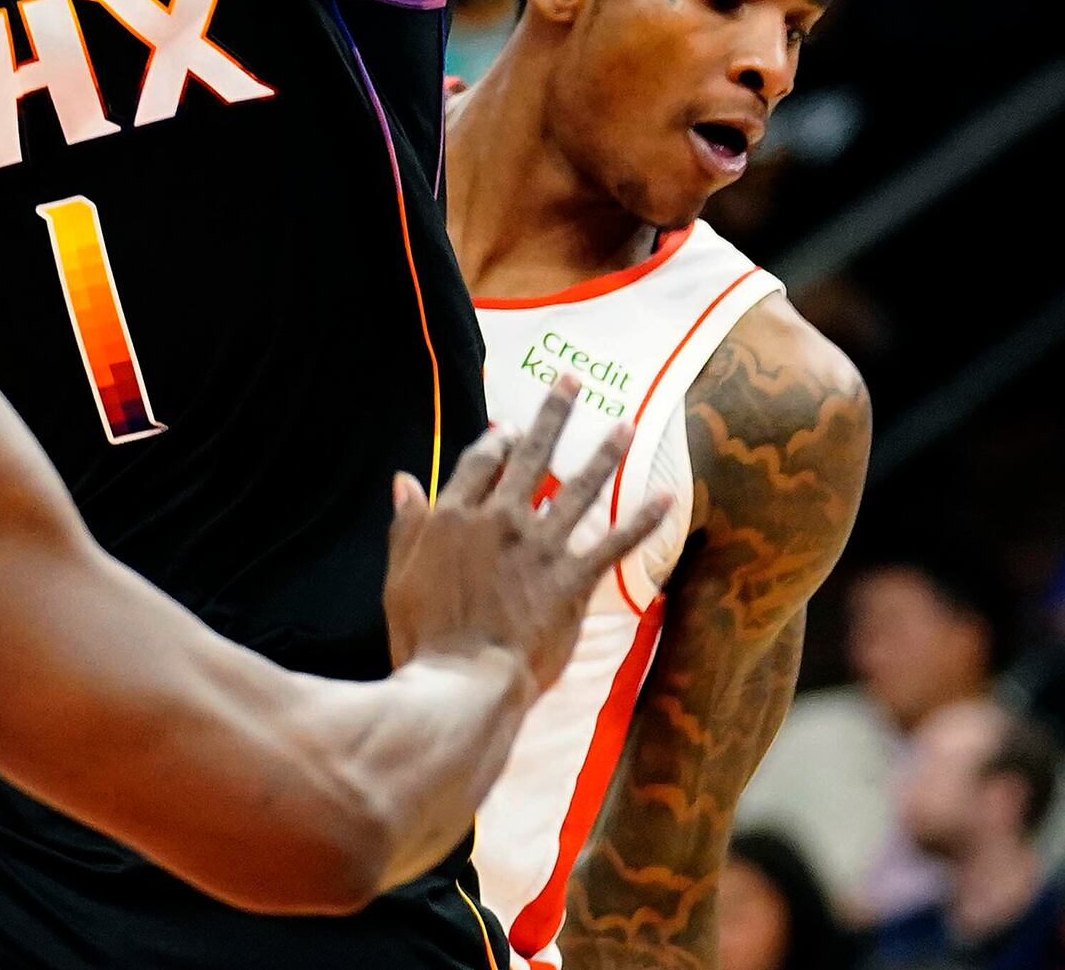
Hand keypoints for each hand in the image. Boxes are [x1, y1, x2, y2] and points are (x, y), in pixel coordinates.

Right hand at [383, 377, 670, 695]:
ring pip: (577, 489)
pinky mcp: (571, 580)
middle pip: (530, 456)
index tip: (508, 426)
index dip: (496, 440)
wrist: (462, 682)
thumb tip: (404, 481)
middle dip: (552, 415)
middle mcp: (500, 520)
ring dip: (604, 454)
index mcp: (454, 516)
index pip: (479, 463)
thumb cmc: (423, 636)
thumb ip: (407, 525)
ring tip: (625, 425)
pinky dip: (641, 521)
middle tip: (570, 382)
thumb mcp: (399, 576)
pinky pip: (613, 544)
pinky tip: (665, 498)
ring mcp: (539, 548)